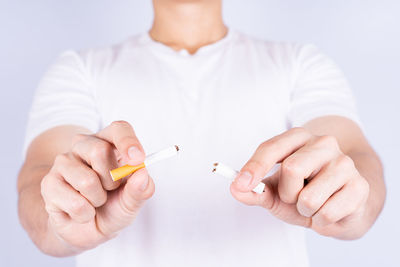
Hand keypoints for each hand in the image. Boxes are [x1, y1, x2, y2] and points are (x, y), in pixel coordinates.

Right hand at [40, 121, 154, 250]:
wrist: (87, 229)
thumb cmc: (113, 206)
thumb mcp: (133, 201)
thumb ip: (141, 189)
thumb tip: (142, 174)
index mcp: (109, 142)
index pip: (118, 129)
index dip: (128, 141)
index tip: (137, 159)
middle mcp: (84, 146)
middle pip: (99, 151)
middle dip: (112, 180)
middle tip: (111, 189)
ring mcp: (63, 162)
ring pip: (87, 181)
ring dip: (98, 200)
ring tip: (95, 201)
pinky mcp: (48, 183)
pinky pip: (75, 203)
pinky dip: (85, 214)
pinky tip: (81, 211)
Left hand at [230, 128, 369, 238]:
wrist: (344, 205)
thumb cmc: (305, 192)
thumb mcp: (277, 192)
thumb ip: (255, 191)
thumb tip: (235, 189)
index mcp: (299, 138)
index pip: (272, 147)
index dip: (254, 167)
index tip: (240, 184)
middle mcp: (324, 143)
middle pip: (291, 169)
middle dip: (287, 193)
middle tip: (296, 197)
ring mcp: (345, 163)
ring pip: (309, 197)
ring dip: (305, 210)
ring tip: (314, 204)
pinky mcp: (360, 186)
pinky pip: (327, 213)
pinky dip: (321, 221)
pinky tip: (330, 211)